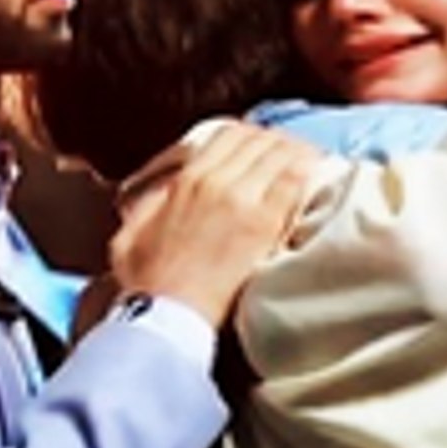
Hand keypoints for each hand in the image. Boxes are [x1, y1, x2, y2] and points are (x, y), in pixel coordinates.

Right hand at [108, 120, 319, 327]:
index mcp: (187, 180)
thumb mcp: (132, 230)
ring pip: (278, 155)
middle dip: (275, 140)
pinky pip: (292, 184)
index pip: (228, 135)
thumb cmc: (148, 280)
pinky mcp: (265, 226)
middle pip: (258, 141)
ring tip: (307, 154)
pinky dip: (305, 171)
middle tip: (288, 148)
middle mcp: (217, 182)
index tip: (259, 141)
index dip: (249, 134)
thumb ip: (151, 202)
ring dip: (295, 151)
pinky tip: (314, 170)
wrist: (168, 313)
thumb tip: (168, 188)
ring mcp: (243, 201)